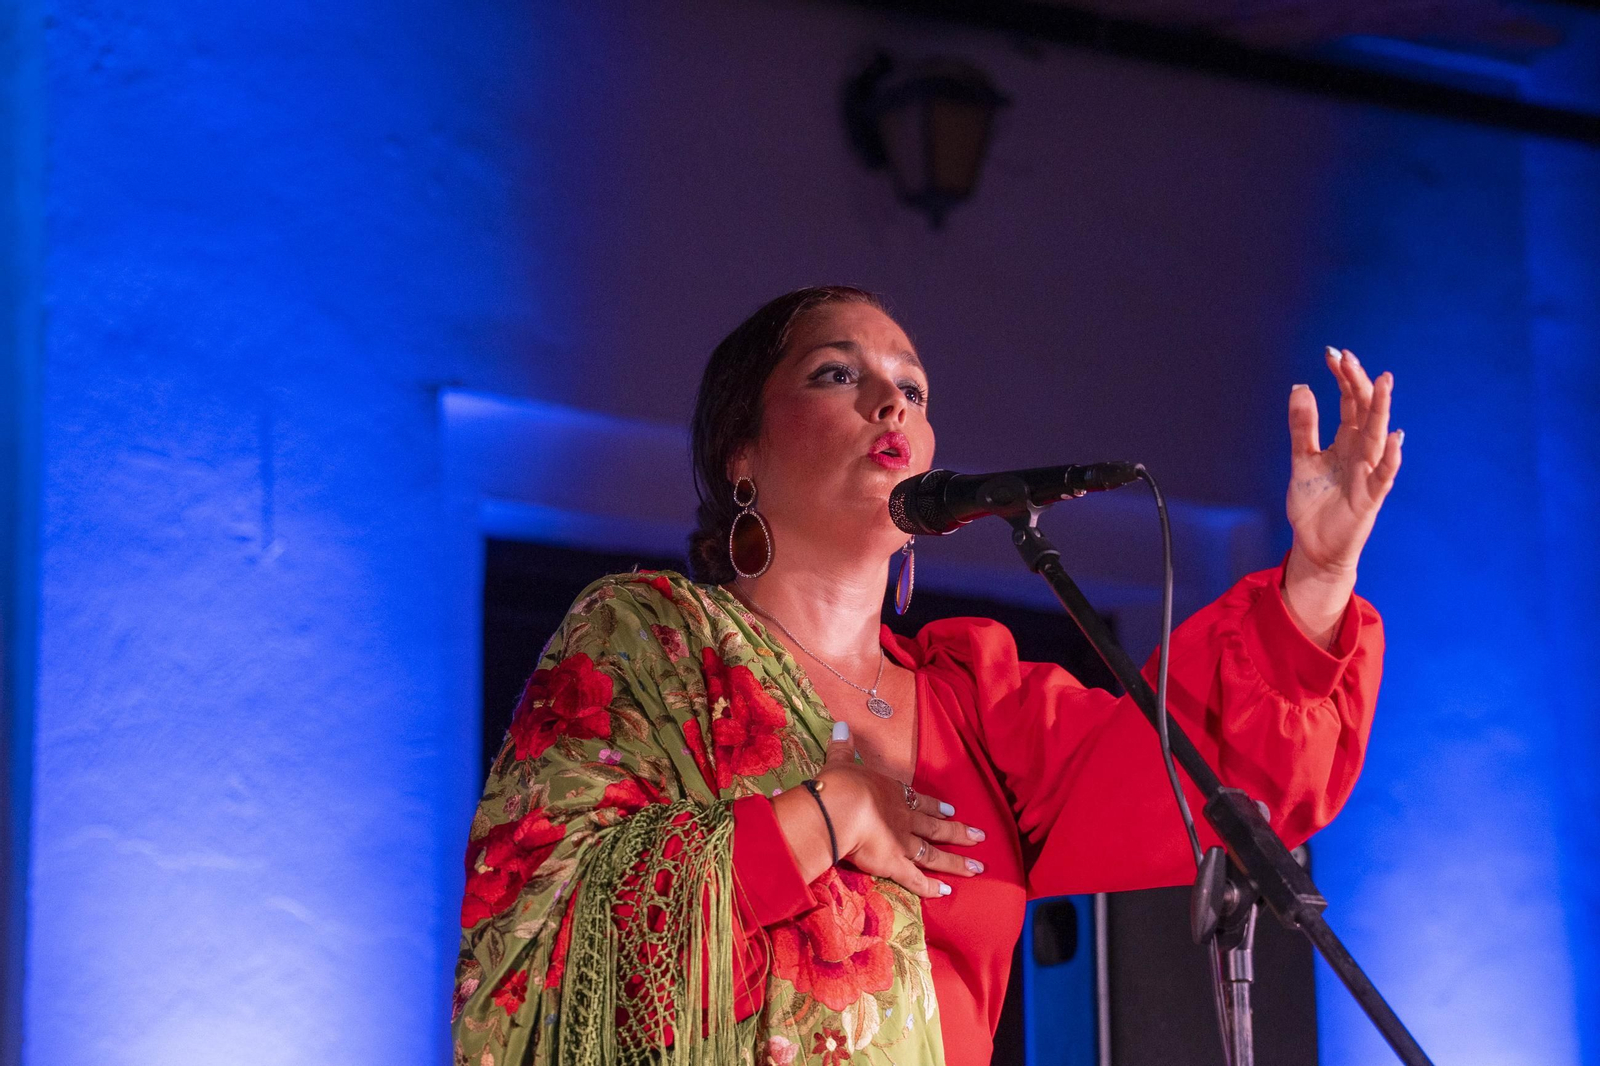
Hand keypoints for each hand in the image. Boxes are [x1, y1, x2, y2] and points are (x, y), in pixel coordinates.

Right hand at [817, 724, 985, 898]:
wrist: (840, 809)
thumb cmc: (839, 785)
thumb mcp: (839, 762)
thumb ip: (842, 747)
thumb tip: (840, 725)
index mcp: (892, 792)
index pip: (919, 800)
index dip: (936, 806)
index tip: (951, 810)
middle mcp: (904, 817)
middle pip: (936, 827)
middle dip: (959, 832)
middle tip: (980, 837)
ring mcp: (902, 842)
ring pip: (934, 854)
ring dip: (957, 862)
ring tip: (977, 868)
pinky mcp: (895, 864)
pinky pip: (916, 878)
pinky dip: (931, 887)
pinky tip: (946, 892)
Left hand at [1282, 348, 1402, 641]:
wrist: (1314, 546)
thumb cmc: (1313, 503)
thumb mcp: (1301, 459)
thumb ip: (1302, 427)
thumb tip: (1300, 386)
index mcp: (1345, 441)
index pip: (1349, 402)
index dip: (1343, 378)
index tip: (1333, 353)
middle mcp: (1361, 452)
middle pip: (1364, 412)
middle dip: (1358, 384)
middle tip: (1348, 357)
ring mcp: (1368, 474)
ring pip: (1377, 437)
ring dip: (1380, 411)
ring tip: (1383, 383)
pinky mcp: (1370, 498)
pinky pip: (1383, 476)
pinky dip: (1390, 459)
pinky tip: (1394, 440)